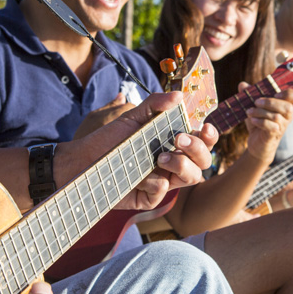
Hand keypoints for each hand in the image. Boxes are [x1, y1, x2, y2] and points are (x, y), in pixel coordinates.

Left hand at [71, 92, 217, 210]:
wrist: (82, 160)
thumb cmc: (109, 138)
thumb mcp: (132, 117)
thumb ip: (156, 104)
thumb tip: (179, 96)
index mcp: (174, 143)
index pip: (203, 141)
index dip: (210, 136)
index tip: (205, 127)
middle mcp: (174, 162)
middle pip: (204, 161)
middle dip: (197, 150)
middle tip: (177, 139)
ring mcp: (164, 180)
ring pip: (192, 178)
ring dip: (181, 166)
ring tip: (159, 158)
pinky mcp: (149, 198)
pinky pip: (163, 191)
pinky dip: (153, 182)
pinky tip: (137, 177)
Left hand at [243, 85, 292, 164]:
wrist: (256, 144)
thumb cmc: (258, 123)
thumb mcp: (253, 107)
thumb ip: (249, 95)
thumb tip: (242, 85)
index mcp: (285, 105)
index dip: (290, 93)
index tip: (276, 93)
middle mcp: (287, 116)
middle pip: (288, 106)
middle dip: (270, 102)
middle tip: (256, 102)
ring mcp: (282, 126)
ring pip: (276, 116)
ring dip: (260, 112)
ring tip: (248, 112)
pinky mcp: (275, 135)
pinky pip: (271, 127)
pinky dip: (260, 122)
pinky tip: (252, 120)